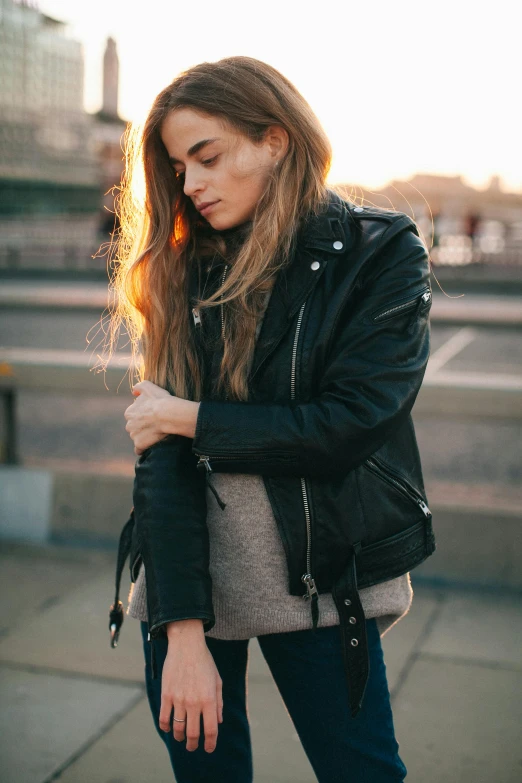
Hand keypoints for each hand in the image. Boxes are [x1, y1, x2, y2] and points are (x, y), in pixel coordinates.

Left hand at [124, 380, 171, 454]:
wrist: (168, 415)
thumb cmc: (160, 400)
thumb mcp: (148, 387)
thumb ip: (139, 387)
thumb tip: (133, 392)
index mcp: (129, 412)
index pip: (133, 416)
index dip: (143, 416)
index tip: (151, 416)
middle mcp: (129, 425)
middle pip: (134, 427)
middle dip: (141, 427)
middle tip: (154, 425)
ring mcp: (134, 436)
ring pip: (137, 437)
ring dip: (144, 437)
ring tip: (155, 435)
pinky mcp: (140, 445)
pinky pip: (139, 449)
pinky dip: (144, 448)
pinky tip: (151, 445)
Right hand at [159, 621, 223, 752]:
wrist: (186, 645)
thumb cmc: (204, 661)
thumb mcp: (217, 680)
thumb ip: (219, 702)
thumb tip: (218, 721)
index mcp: (209, 699)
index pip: (211, 730)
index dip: (210, 743)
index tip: (209, 748)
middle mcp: (194, 702)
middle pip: (193, 734)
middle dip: (193, 745)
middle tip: (193, 746)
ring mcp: (179, 699)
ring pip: (178, 729)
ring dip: (180, 738)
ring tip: (181, 738)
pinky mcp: (166, 695)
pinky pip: (164, 718)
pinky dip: (165, 727)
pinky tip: (168, 728)